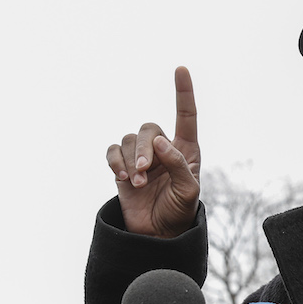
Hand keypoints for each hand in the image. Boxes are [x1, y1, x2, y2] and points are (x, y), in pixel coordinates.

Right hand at [106, 66, 200, 237]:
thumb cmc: (179, 212)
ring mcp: (141, 157)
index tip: (181, 69)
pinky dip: (115, 162)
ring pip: (128, 139)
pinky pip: (113, 151)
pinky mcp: (122, 167)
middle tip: (144, 171)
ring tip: (137, 183)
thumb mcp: (189, 191)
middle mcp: (162, 149)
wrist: (158, 234)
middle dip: (143, 148)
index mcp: (185, 150)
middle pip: (149, 129)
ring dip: (130, 160)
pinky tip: (123, 178)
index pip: (186, 116)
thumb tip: (161, 141)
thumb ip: (178, 164)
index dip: (183, 92)